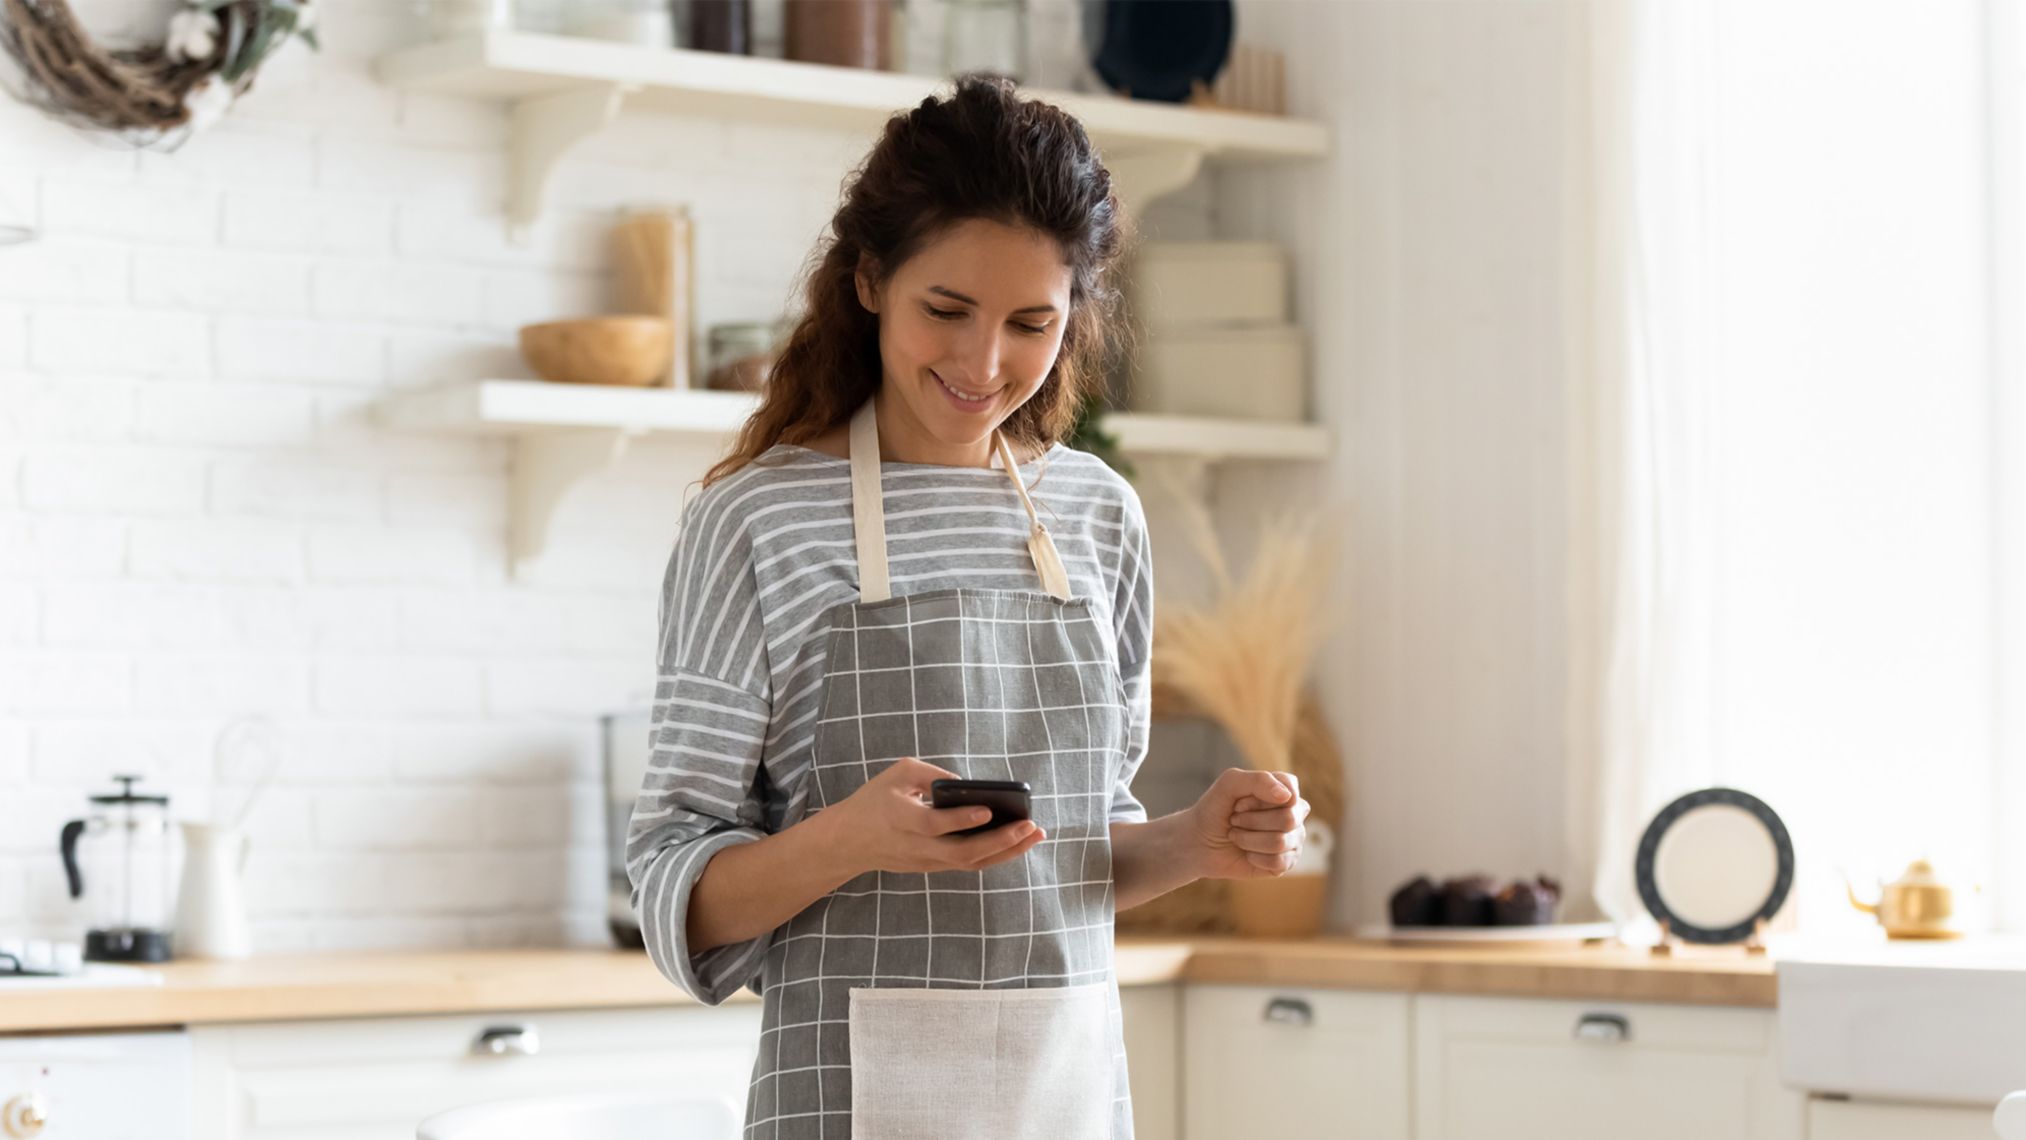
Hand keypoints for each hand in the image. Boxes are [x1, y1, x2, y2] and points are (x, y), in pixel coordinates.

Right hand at [821, 757, 1045, 876]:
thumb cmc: (875, 800)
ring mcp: (925, 861)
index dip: (961, 819)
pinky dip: (995, 855)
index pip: (934, 824)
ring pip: (970, 863)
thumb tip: (966, 784)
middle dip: (1000, 841)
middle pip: (961, 852)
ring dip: (1006, 851)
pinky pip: (968, 864)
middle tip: (1029, 826)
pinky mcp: (932, 867)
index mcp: (900, 818)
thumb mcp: (896, 774)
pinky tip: (1018, 842)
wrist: (849, 842)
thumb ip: (930, 773)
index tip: (988, 809)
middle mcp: (914, 846)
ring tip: (1035, 834)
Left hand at [1185, 768, 1310, 879]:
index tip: (1239, 803)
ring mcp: (1293, 838)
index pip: (1290, 793)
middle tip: (1235, 820)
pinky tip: (1247, 853)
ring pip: (1280, 842)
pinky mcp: (1287, 861)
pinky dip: (1254, 857)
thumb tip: (1287, 797)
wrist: (1199, 842)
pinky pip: (1278, 862)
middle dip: (1251, 821)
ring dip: (1248, 840)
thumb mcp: (1229, 784)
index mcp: (1285, 789)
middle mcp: (1294, 813)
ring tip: (1237, 835)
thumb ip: (1258, 780)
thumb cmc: (1215, 809)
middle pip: (1288, 819)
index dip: (1259, 801)